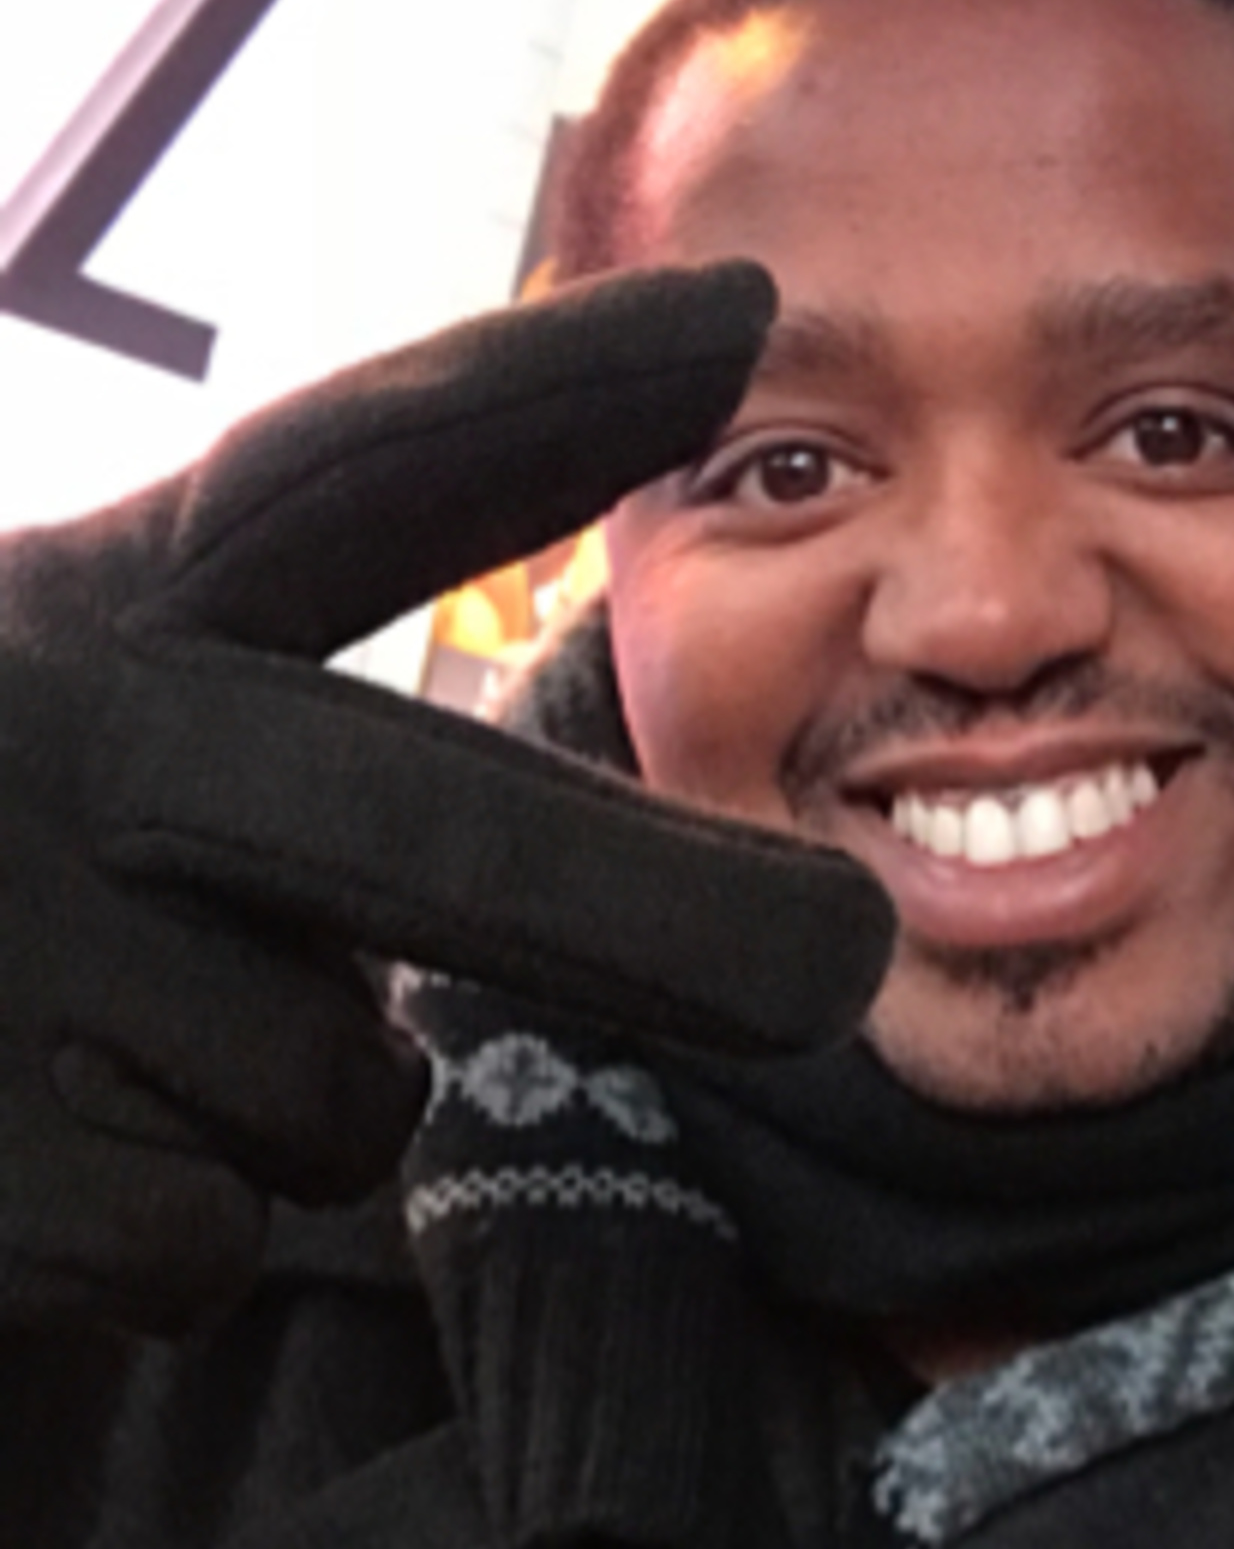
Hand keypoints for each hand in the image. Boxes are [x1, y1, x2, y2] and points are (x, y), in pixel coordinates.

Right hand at [0, 262, 893, 1332]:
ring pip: (325, 1090)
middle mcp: (54, 750)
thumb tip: (432, 896)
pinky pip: (190, 1235)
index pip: (345, 471)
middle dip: (653, 906)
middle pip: (421, 828)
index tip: (746, 313)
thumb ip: (249, 715)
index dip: (540, 389)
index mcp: (89, 610)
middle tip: (840, 969)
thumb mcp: (63, 704)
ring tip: (55, 1036)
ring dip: (258, 1096)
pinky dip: (135, 1223)